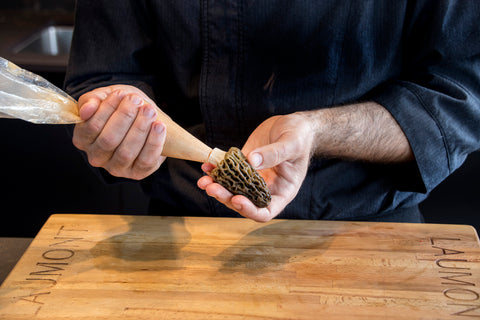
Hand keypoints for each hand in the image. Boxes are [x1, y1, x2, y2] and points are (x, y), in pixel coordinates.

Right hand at [72, 85, 166, 179]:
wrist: (143, 119)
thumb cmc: (120, 108)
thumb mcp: (104, 98)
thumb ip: (91, 100)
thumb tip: (86, 110)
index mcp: (83, 139)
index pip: (91, 126)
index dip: (106, 109)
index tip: (120, 93)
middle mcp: (96, 157)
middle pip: (109, 140)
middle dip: (125, 117)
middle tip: (137, 100)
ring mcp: (116, 167)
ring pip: (126, 152)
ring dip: (140, 129)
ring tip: (149, 111)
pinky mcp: (137, 173)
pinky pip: (145, 161)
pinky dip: (154, 142)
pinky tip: (159, 126)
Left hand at [198, 112, 313, 221]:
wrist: (294, 124)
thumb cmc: (300, 136)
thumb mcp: (292, 144)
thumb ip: (274, 153)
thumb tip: (252, 162)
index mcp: (283, 191)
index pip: (266, 211)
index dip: (250, 210)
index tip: (237, 199)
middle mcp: (267, 189)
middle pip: (244, 202)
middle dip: (226, 197)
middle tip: (211, 187)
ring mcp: (254, 178)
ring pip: (233, 190)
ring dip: (217, 187)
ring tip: (203, 180)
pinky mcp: (244, 166)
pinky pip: (228, 173)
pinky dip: (217, 171)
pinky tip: (207, 165)